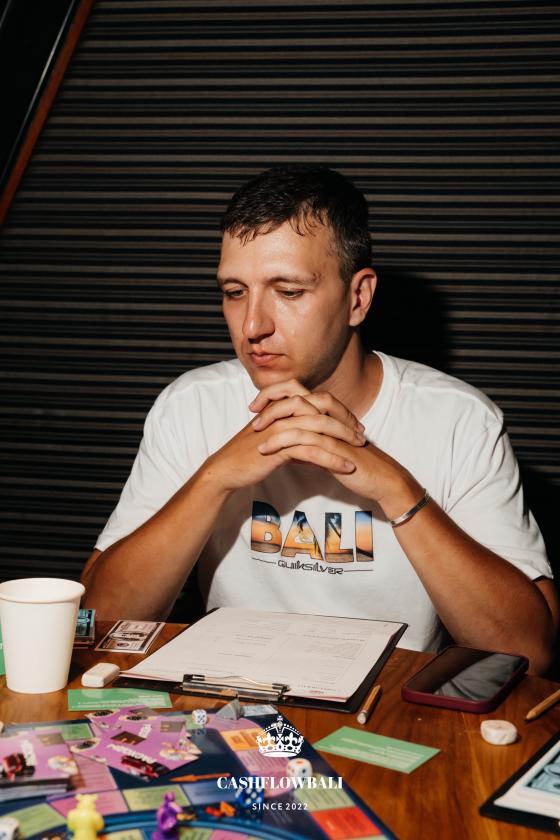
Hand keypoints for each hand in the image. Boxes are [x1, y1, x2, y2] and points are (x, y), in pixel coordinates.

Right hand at [204, 386, 361, 492]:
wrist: (226, 469)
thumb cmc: (247, 455)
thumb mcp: (273, 440)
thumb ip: (293, 438)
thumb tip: (313, 447)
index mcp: (281, 407)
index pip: (316, 399)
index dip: (337, 409)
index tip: (353, 422)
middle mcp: (282, 412)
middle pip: (322, 408)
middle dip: (345, 420)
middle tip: (361, 433)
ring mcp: (281, 427)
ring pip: (320, 428)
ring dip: (343, 439)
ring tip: (359, 449)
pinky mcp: (279, 446)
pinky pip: (312, 450)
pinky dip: (333, 459)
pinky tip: (346, 467)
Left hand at [251, 379, 422, 515]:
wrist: (382, 480)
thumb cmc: (359, 468)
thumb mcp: (329, 456)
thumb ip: (310, 451)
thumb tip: (291, 454)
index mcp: (328, 415)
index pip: (299, 394)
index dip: (277, 395)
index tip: (257, 406)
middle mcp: (330, 418)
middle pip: (296, 397)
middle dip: (271, 402)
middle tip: (252, 413)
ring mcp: (333, 430)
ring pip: (298, 417)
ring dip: (273, 424)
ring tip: (255, 435)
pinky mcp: (335, 446)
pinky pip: (304, 439)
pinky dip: (282, 443)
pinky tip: (267, 451)